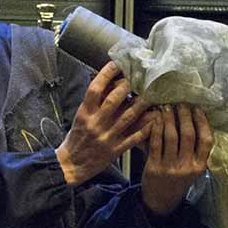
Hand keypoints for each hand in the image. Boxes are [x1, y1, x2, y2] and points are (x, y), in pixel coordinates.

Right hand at [56, 62, 151, 185]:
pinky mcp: (115, 150)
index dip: (107, 74)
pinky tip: (155, 118)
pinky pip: (133, 138)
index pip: (95, 89)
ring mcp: (106, 137)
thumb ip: (94, 102)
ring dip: (141, 105)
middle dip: (128, 86)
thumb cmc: (77, 136)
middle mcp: (96, 123)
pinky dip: (145, 128)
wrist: (72, 164)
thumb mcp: (81, 116)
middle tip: (140, 75)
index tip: (118, 63)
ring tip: (152, 94)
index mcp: (85, 112)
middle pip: (113, 100)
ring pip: (127, 118)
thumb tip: (109, 82)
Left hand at [140, 104, 213, 216]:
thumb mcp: (192, 169)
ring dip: (169, 118)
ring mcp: (170, 167)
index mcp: (200, 166)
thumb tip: (193, 119)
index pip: (206, 140)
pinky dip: (156, 128)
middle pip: (188, 134)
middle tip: (181, 103)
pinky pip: (156, 143)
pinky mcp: (154, 167)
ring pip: (171, 136)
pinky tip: (156, 118)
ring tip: (167, 106)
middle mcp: (187, 166)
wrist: (160, 203)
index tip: (197, 108)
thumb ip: (194, 150)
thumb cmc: (177, 181)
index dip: (202, 122)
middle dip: (184, 115)